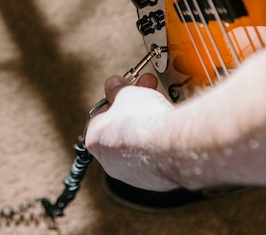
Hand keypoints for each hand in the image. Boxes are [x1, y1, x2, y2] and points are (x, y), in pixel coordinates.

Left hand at [85, 73, 177, 190]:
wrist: (170, 144)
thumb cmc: (142, 119)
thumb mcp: (126, 92)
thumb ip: (117, 89)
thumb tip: (114, 85)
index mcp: (94, 139)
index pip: (100, 116)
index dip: (114, 99)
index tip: (124, 89)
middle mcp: (109, 162)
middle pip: (119, 130)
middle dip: (132, 110)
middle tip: (144, 94)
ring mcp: (133, 174)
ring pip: (137, 145)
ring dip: (146, 126)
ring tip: (159, 107)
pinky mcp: (154, 181)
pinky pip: (153, 158)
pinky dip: (158, 144)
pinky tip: (167, 129)